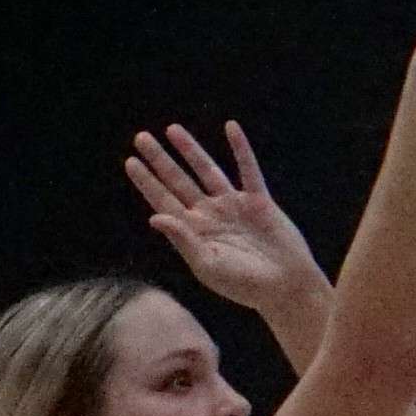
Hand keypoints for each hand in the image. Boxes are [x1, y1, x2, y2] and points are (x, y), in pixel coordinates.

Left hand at [121, 118, 329, 325]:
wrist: (285, 287)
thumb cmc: (245, 285)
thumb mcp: (208, 265)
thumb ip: (183, 240)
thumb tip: (154, 217)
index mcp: (195, 232)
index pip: (164, 201)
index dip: (147, 182)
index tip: (131, 161)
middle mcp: (210, 215)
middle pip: (179, 181)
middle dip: (161, 159)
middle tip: (141, 137)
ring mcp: (234, 206)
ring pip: (207, 170)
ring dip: (190, 150)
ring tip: (172, 129)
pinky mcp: (258, 201)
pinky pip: (247, 169)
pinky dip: (240, 148)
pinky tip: (231, 127)